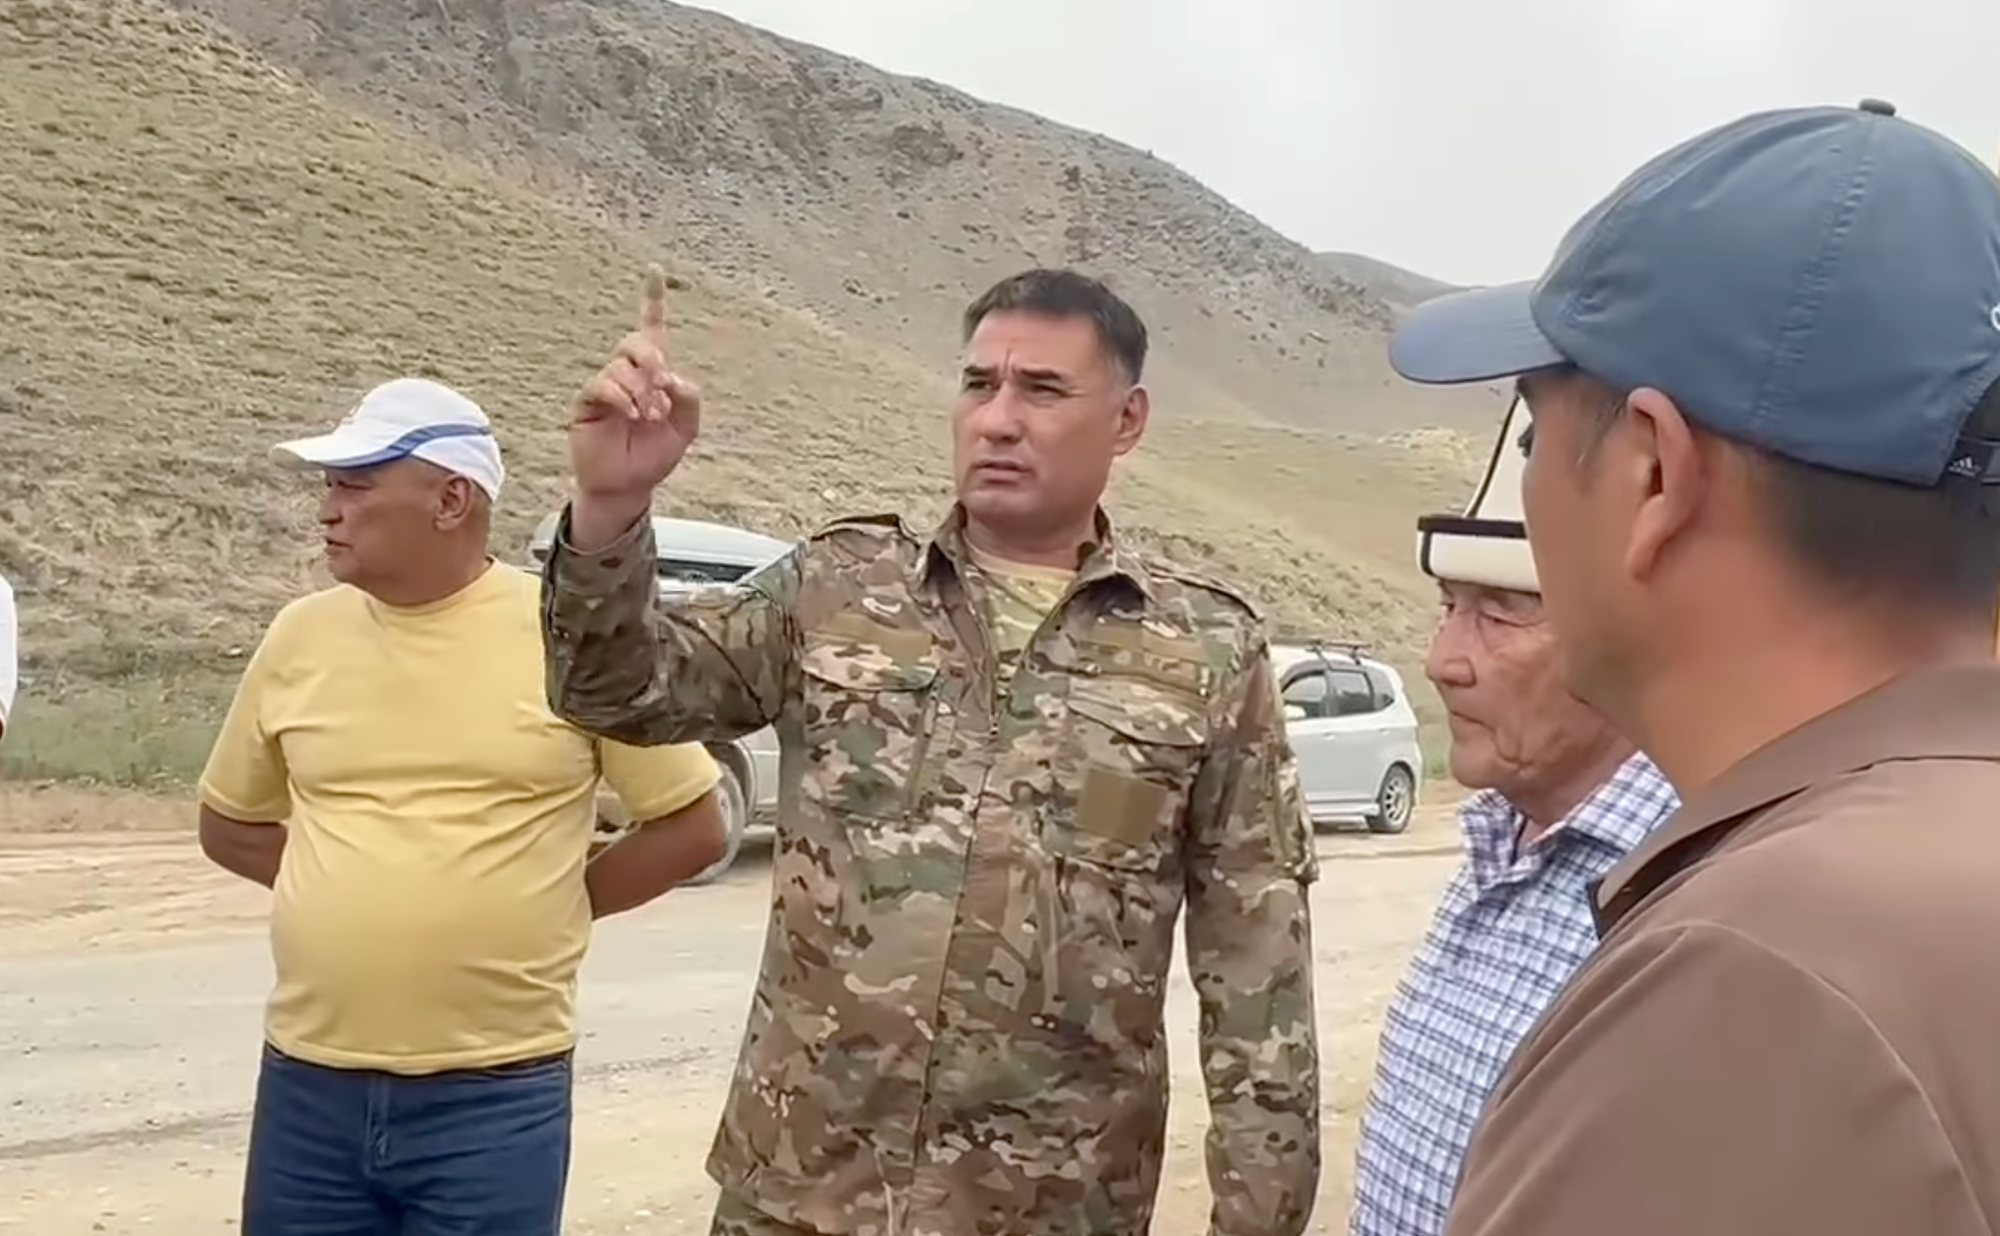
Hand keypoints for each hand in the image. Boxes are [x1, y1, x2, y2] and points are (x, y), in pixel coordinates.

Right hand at [567, 265, 702, 502]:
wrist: (628, 486)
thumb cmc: (654, 455)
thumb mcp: (686, 428)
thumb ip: (688, 399)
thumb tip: (671, 378)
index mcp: (654, 373)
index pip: (652, 329)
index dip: (652, 300)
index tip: (654, 271)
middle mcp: (628, 373)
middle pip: (636, 342)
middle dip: (651, 357)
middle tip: (662, 383)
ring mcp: (607, 386)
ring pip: (622, 368)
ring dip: (641, 391)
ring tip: (649, 417)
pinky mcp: (588, 402)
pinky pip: (602, 385)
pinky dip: (621, 397)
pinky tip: (632, 415)